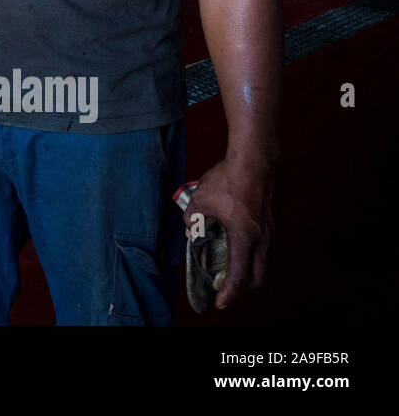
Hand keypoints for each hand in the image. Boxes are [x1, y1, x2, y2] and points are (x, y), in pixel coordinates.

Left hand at [184, 157, 272, 309]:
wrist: (255, 159)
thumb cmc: (229, 179)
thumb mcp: (200, 200)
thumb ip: (192, 218)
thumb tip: (190, 230)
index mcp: (245, 239)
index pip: (238, 277)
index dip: (229, 294)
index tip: (220, 304)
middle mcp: (263, 239)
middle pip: (257, 277)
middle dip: (242, 288)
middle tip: (225, 288)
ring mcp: (271, 230)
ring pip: (265, 263)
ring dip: (250, 271)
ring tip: (232, 269)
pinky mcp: (273, 221)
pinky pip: (266, 248)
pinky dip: (255, 255)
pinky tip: (240, 246)